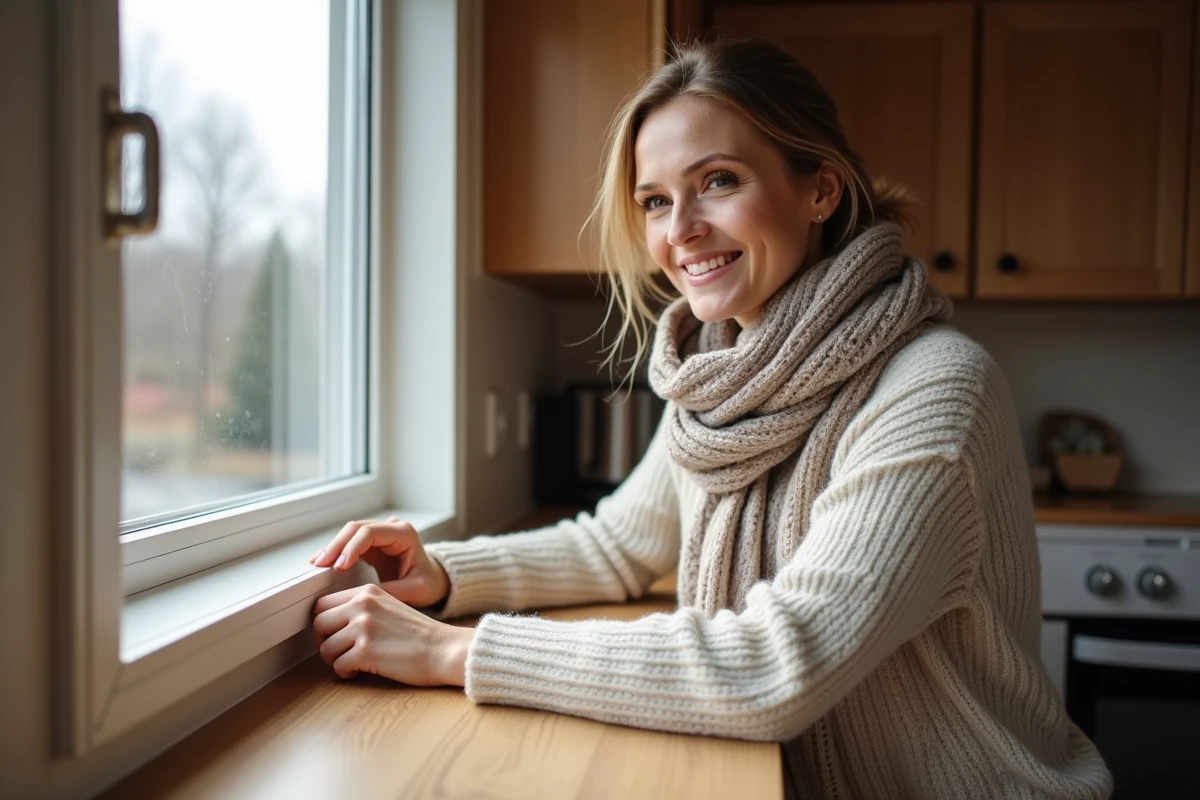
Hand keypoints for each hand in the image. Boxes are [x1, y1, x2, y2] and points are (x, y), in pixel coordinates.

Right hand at [310, 516, 449, 608]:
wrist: (433, 580)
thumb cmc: (428, 583)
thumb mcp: (416, 590)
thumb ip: (393, 591)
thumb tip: (364, 595)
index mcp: (404, 534)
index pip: (371, 532)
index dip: (352, 547)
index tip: (339, 566)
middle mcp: (391, 528)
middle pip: (357, 528)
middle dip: (337, 545)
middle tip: (321, 564)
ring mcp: (380, 534)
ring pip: (350, 533)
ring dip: (333, 547)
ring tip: (317, 563)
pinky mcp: (371, 544)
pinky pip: (349, 542)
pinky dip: (336, 551)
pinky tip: (322, 561)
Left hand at [312, 583, 472, 685]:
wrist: (444, 649)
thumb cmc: (418, 634)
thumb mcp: (388, 607)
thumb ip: (362, 608)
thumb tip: (329, 623)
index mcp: (367, 591)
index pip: (322, 603)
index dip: (323, 623)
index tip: (332, 635)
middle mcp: (362, 605)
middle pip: (318, 624)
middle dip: (324, 642)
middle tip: (339, 652)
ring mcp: (363, 627)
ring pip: (325, 648)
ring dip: (336, 660)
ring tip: (353, 663)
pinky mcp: (366, 651)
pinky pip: (338, 666)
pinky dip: (346, 673)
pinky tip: (360, 671)